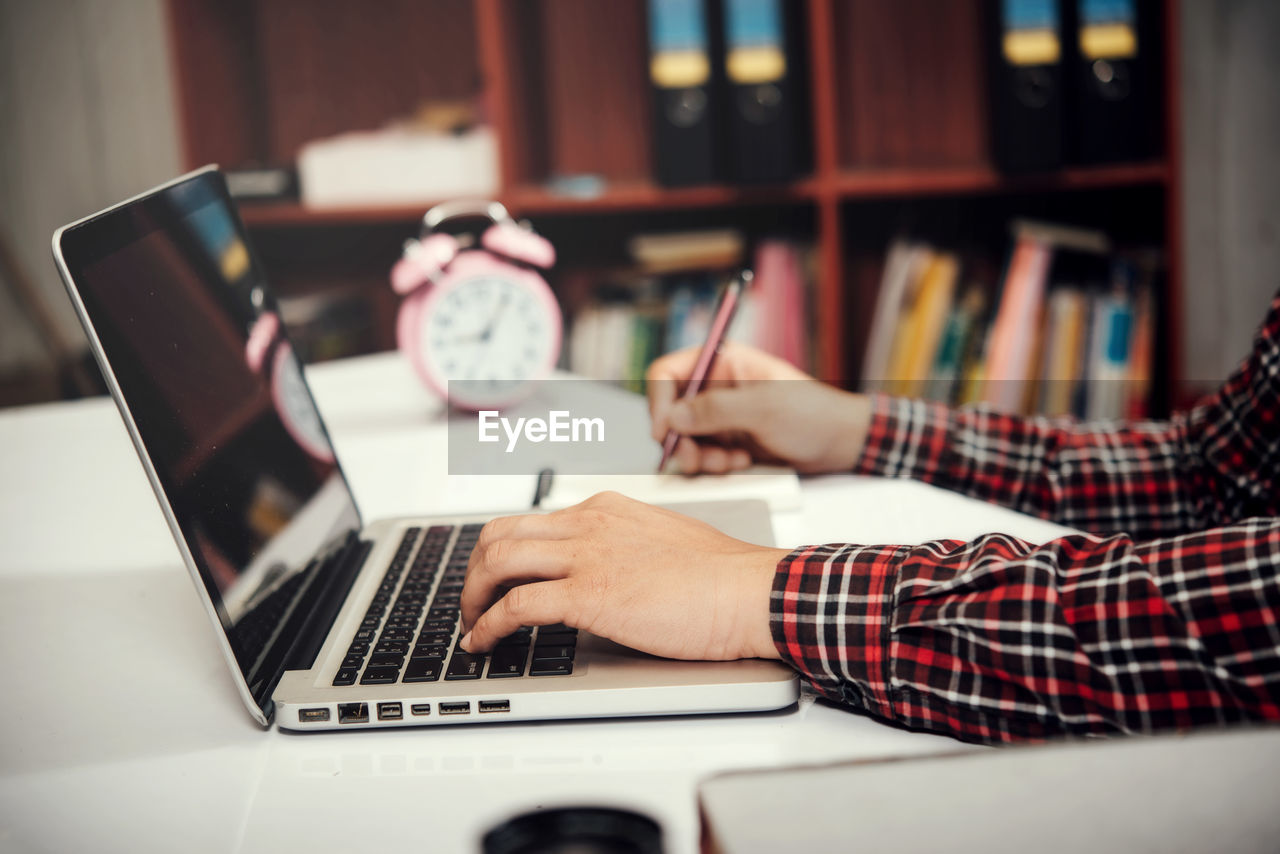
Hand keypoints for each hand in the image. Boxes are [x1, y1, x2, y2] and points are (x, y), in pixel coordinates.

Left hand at [459, 491, 785, 660]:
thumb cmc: (720, 576)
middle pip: (499, 535)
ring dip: (471, 598)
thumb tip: (600, 574)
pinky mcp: (589, 593)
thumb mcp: (658, 542)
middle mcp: (587, 523)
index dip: (499, 554)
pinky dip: (488, 626)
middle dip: (473, 573)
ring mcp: (586, 555)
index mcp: (604, 509)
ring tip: (471, 628)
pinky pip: (516, 605)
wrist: (748, 591)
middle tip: (472, 605)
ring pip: (496, 562)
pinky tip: (484, 644)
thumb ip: (621, 548)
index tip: (492, 581)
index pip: (528, 521)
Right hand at [646, 343, 872, 474]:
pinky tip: (741, 462)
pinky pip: (704, 454)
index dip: (658, 400)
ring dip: (700, 455)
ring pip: (685, 437)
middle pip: (672, 411)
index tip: (663, 430)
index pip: (669, 373)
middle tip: (696, 459)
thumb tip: (672, 417)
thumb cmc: (812, 413)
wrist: (841, 442)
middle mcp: (716, 386)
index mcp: (723, 362)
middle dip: (681, 438)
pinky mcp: (728, 439)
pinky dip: (714, 464)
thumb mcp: (763, 408)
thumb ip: (715, 410)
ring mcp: (721, 415)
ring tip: (730, 461)